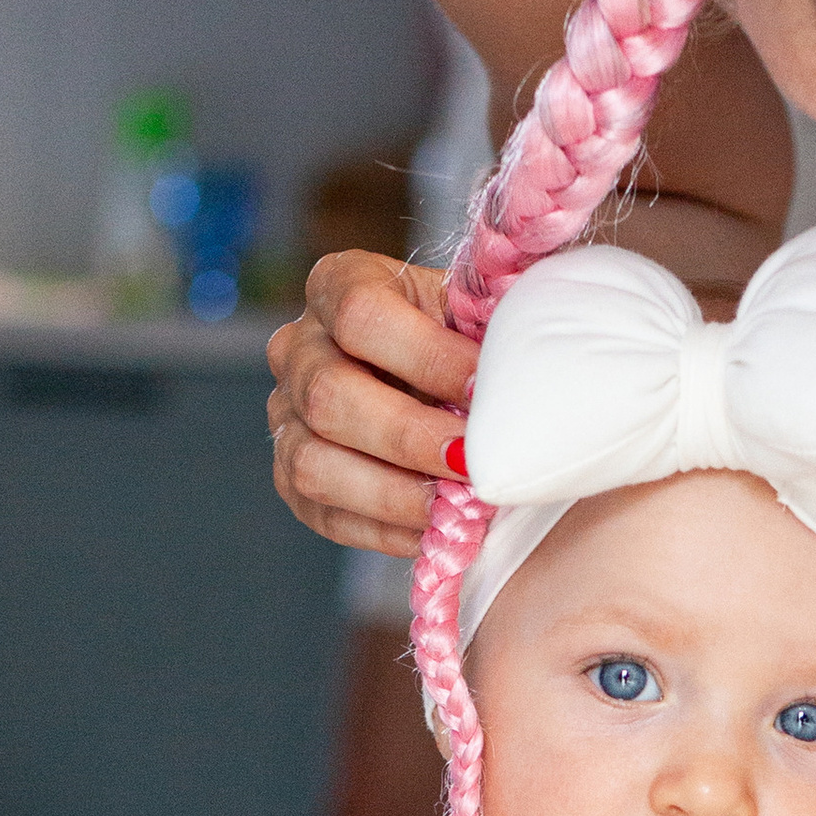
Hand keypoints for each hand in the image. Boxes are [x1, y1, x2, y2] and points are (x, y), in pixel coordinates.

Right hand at [266, 252, 478, 554]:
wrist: (434, 377)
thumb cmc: (462, 339)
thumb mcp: (475, 312)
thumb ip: (494, 324)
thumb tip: (531, 369)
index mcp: (339, 284)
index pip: (362, 315)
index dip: (428, 358)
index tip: (485, 392)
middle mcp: (297, 346)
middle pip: (329, 395)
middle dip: (410, 438)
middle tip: (473, 464)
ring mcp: (284, 414)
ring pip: (313, 463)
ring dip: (392, 494)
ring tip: (454, 507)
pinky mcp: (291, 476)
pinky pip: (324, 513)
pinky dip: (383, 531)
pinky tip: (434, 531)